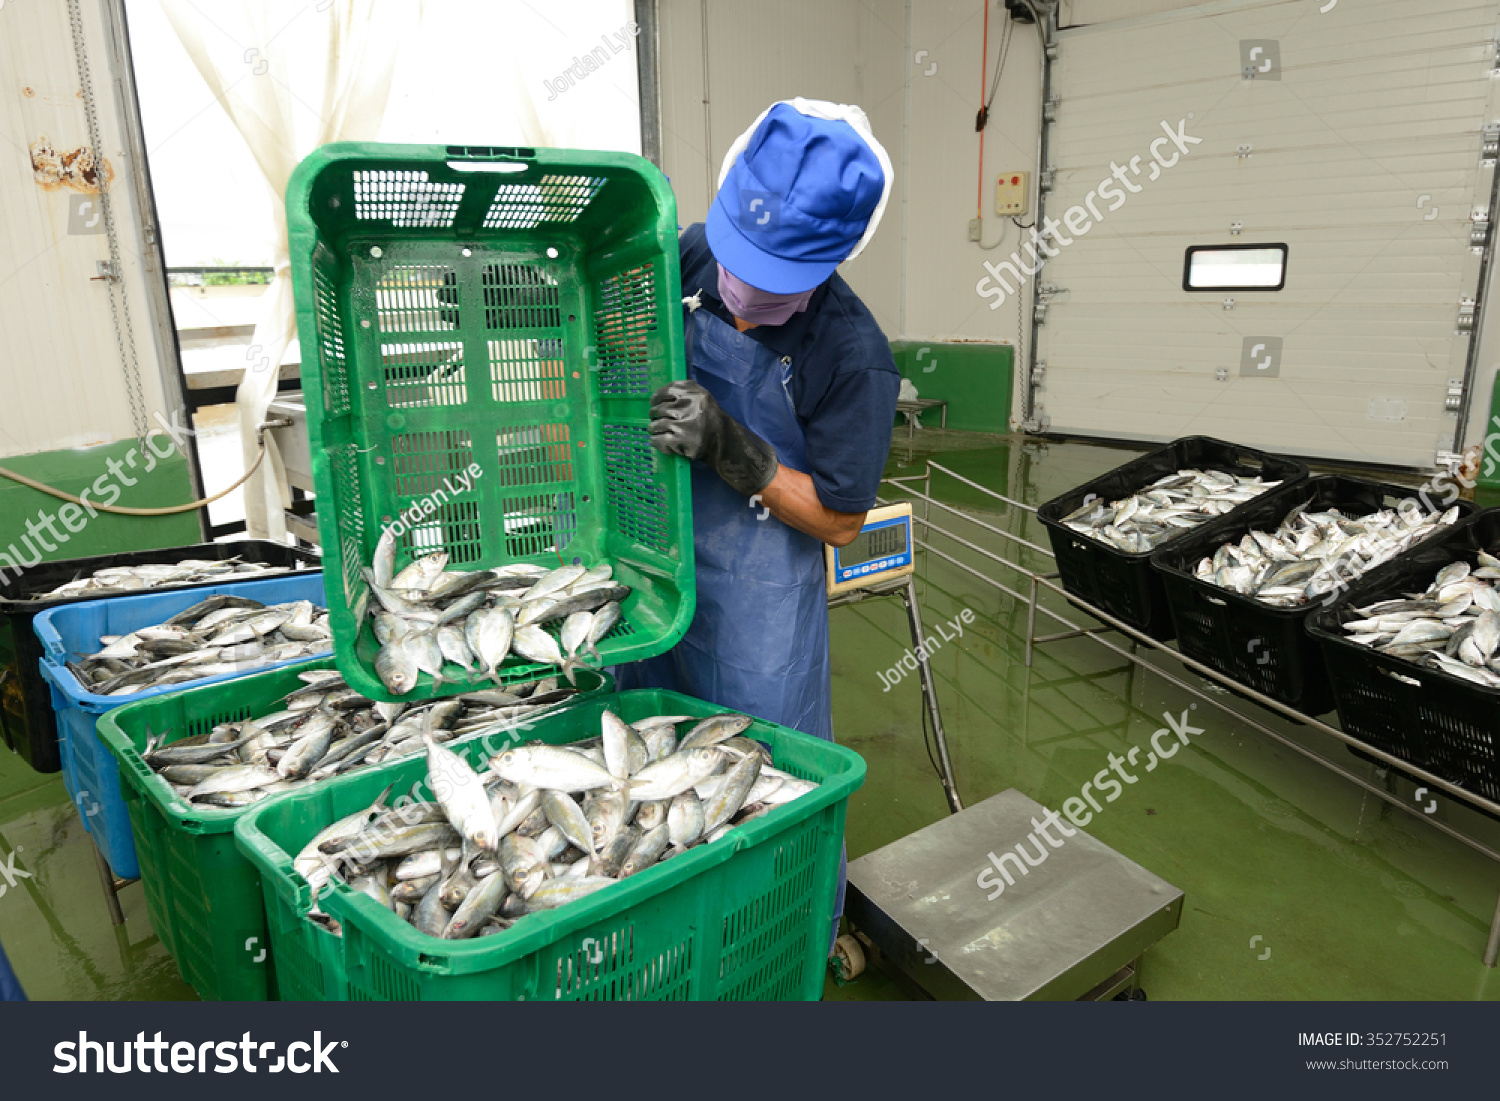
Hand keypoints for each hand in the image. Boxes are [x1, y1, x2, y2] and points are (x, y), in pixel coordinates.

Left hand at [648, 380, 778, 496]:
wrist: (725, 442)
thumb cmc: (711, 419)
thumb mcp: (703, 398)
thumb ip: (684, 393)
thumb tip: (657, 397)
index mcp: (694, 392)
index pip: (666, 391)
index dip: (656, 398)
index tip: (653, 403)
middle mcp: (689, 405)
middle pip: (659, 409)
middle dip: (654, 415)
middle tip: (655, 420)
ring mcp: (685, 423)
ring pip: (656, 425)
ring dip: (653, 429)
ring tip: (656, 431)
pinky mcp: (682, 440)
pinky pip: (659, 439)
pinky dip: (656, 441)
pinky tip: (659, 441)